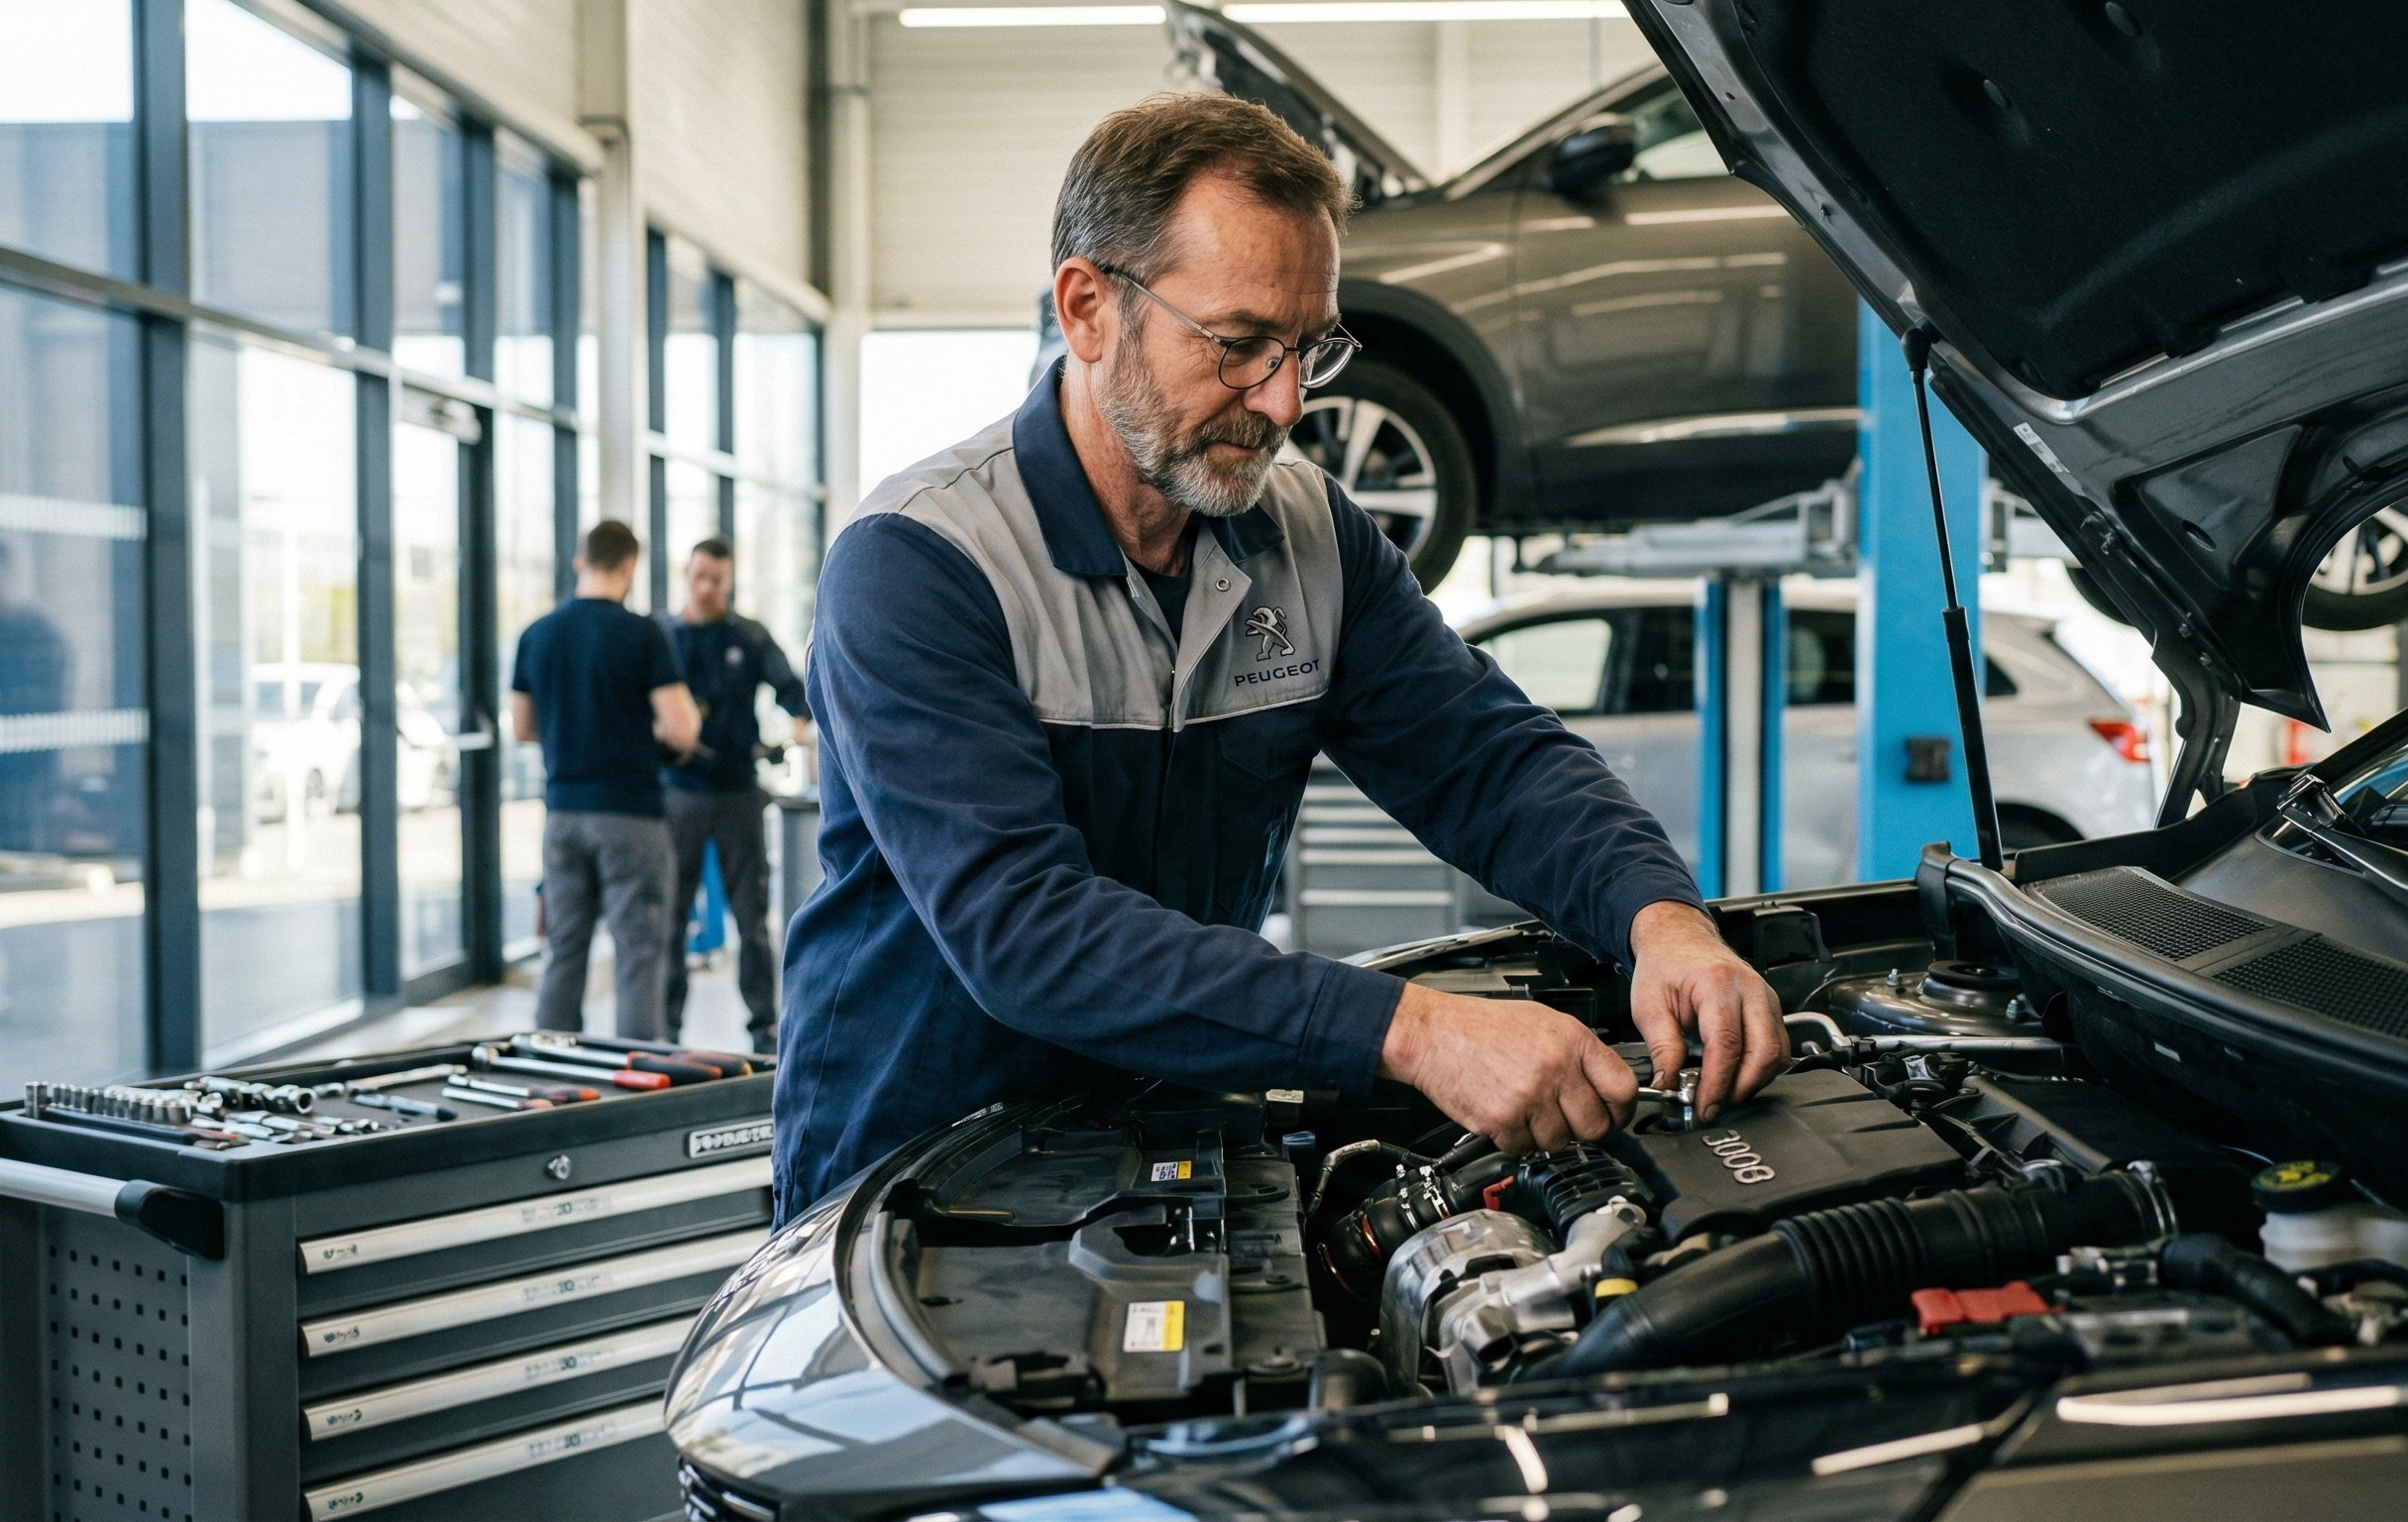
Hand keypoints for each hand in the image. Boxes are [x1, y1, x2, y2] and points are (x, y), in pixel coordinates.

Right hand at [1377, 980, 1637, 1152]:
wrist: (1433, 1033)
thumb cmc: (1482, 1026)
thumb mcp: (1544, 1020)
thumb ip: (1580, 1053)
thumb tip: (1609, 1087)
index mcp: (1572, 1040)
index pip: (1623, 1089)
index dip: (1622, 1110)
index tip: (1616, 1116)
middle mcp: (1554, 1067)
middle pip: (1596, 1126)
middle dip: (1584, 1129)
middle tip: (1567, 1119)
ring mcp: (1529, 1096)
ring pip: (1560, 1142)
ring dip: (1545, 1135)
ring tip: (1527, 1109)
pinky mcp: (1502, 1120)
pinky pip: (1524, 1148)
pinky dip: (1515, 1139)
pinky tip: (1505, 1114)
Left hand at [1627, 900, 1787, 1120]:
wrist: (1679, 939)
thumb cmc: (1664, 965)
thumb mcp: (1649, 1006)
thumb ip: (1662, 1048)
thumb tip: (1669, 1086)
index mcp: (1717, 984)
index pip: (1727, 1045)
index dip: (1717, 1083)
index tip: (1702, 1106)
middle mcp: (1750, 989)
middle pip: (1763, 1052)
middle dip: (1740, 1088)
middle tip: (1713, 1105)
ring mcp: (1766, 997)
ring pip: (1777, 1054)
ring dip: (1753, 1082)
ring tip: (1722, 1093)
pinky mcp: (1771, 1007)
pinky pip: (1779, 1047)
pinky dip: (1762, 1069)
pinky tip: (1736, 1077)